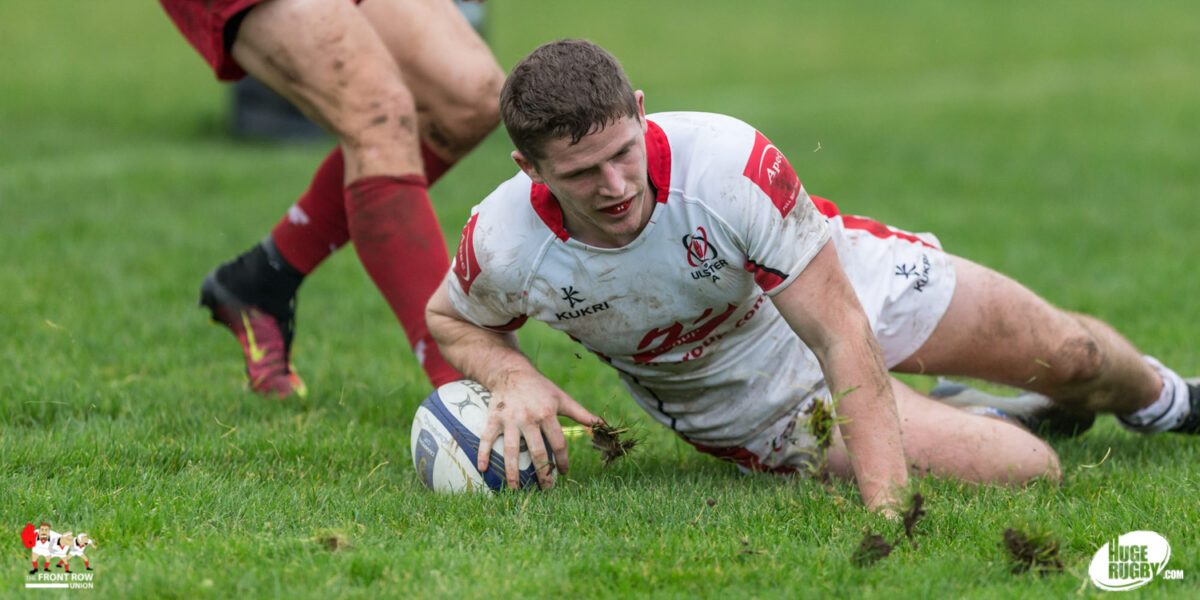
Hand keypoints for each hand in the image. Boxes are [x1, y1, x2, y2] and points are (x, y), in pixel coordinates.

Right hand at [476, 371, 601, 489]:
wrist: (511, 372)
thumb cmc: (540, 387)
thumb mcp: (562, 398)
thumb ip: (581, 413)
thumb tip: (602, 424)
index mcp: (548, 414)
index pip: (558, 443)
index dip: (562, 461)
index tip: (563, 473)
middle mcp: (529, 418)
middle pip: (537, 451)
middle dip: (542, 473)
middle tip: (545, 489)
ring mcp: (510, 420)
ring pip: (512, 450)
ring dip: (513, 472)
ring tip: (515, 489)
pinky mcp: (494, 419)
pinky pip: (487, 438)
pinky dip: (484, 453)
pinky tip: (483, 469)